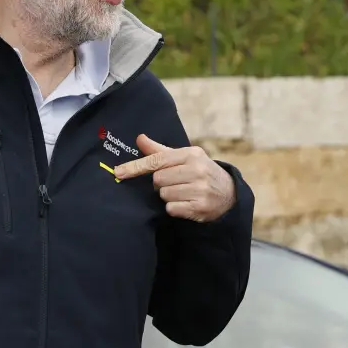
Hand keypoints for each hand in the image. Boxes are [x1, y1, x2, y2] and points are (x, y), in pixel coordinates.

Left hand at [114, 135, 236, 221]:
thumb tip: (139, 138)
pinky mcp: (199, 207)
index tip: (119, 172)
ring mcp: (199, 189)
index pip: (157, 160)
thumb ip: (160, 151)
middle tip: (175, 182)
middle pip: (158, 180)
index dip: (136, 167)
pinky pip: (171, 208)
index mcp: (191, 154)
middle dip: (162, 183)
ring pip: (164, 195)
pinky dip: (174, 208)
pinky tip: (186, 203)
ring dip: (169, 196)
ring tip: (183, 192)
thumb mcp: (185, 157)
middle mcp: (196, 170)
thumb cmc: (200, 172)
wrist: (228, 194)